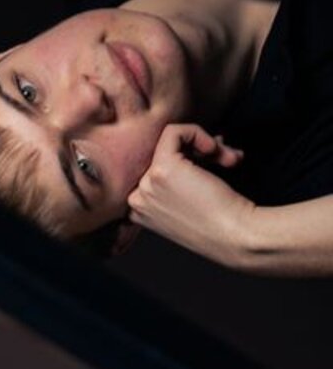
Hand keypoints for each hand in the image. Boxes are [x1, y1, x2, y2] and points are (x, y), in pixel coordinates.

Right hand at [127, 123, 253, 265]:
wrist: (233, 235)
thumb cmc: (221, 223)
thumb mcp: (190, 201)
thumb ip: (183, 177)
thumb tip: (201, 143)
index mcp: (139, 210)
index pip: (156, 167)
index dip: (188, 160)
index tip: (212, 164)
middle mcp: (136, 200)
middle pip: (163, 154)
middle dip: (200, 151)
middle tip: (227, 159)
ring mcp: (146, 185)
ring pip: (169, 142)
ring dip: (205, 145)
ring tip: (230, 159)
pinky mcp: (162, 169)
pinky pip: (173, 132)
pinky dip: (197, 133)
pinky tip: (215, 150)